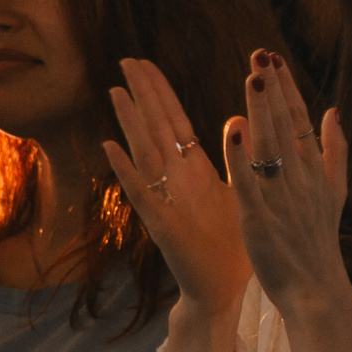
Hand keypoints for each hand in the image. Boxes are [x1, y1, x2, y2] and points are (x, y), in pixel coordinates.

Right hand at [106, 57, 251, 318]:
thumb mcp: (238, 191)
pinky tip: (111, 147)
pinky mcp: (163, 226)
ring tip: (116, 91)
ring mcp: (165, 202)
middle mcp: (175, 182)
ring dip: (130, 122)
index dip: (159, 92)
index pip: (173, 121)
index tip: (144, 62)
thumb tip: (240, 116)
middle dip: (142, 94)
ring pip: (144, 154)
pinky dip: (126, 170)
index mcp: (193, 172)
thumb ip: (236, 156)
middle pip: (155, 128)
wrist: (225, 291)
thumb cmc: (231, 245)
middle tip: (126, 60)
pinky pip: (142, 194)